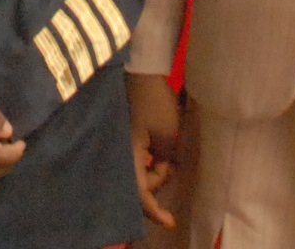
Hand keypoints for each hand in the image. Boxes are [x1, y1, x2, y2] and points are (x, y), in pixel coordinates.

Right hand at [128, 71, 181, 229]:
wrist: (141, 74)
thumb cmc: (154, 103)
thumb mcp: (168, 136)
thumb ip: (166, 159)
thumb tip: (165, 168)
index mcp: (129, 157)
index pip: (140, 194)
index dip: (154, 211)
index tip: (170, 222)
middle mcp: (121, 155)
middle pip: (141, 186)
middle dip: (158, 182)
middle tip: (173, 165)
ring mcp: (122, 147)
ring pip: (140, 174)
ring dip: (157, 170)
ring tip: (169, 152)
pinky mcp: (126, 140)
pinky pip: (139, 161)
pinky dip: (151, 162)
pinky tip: (161, 154)